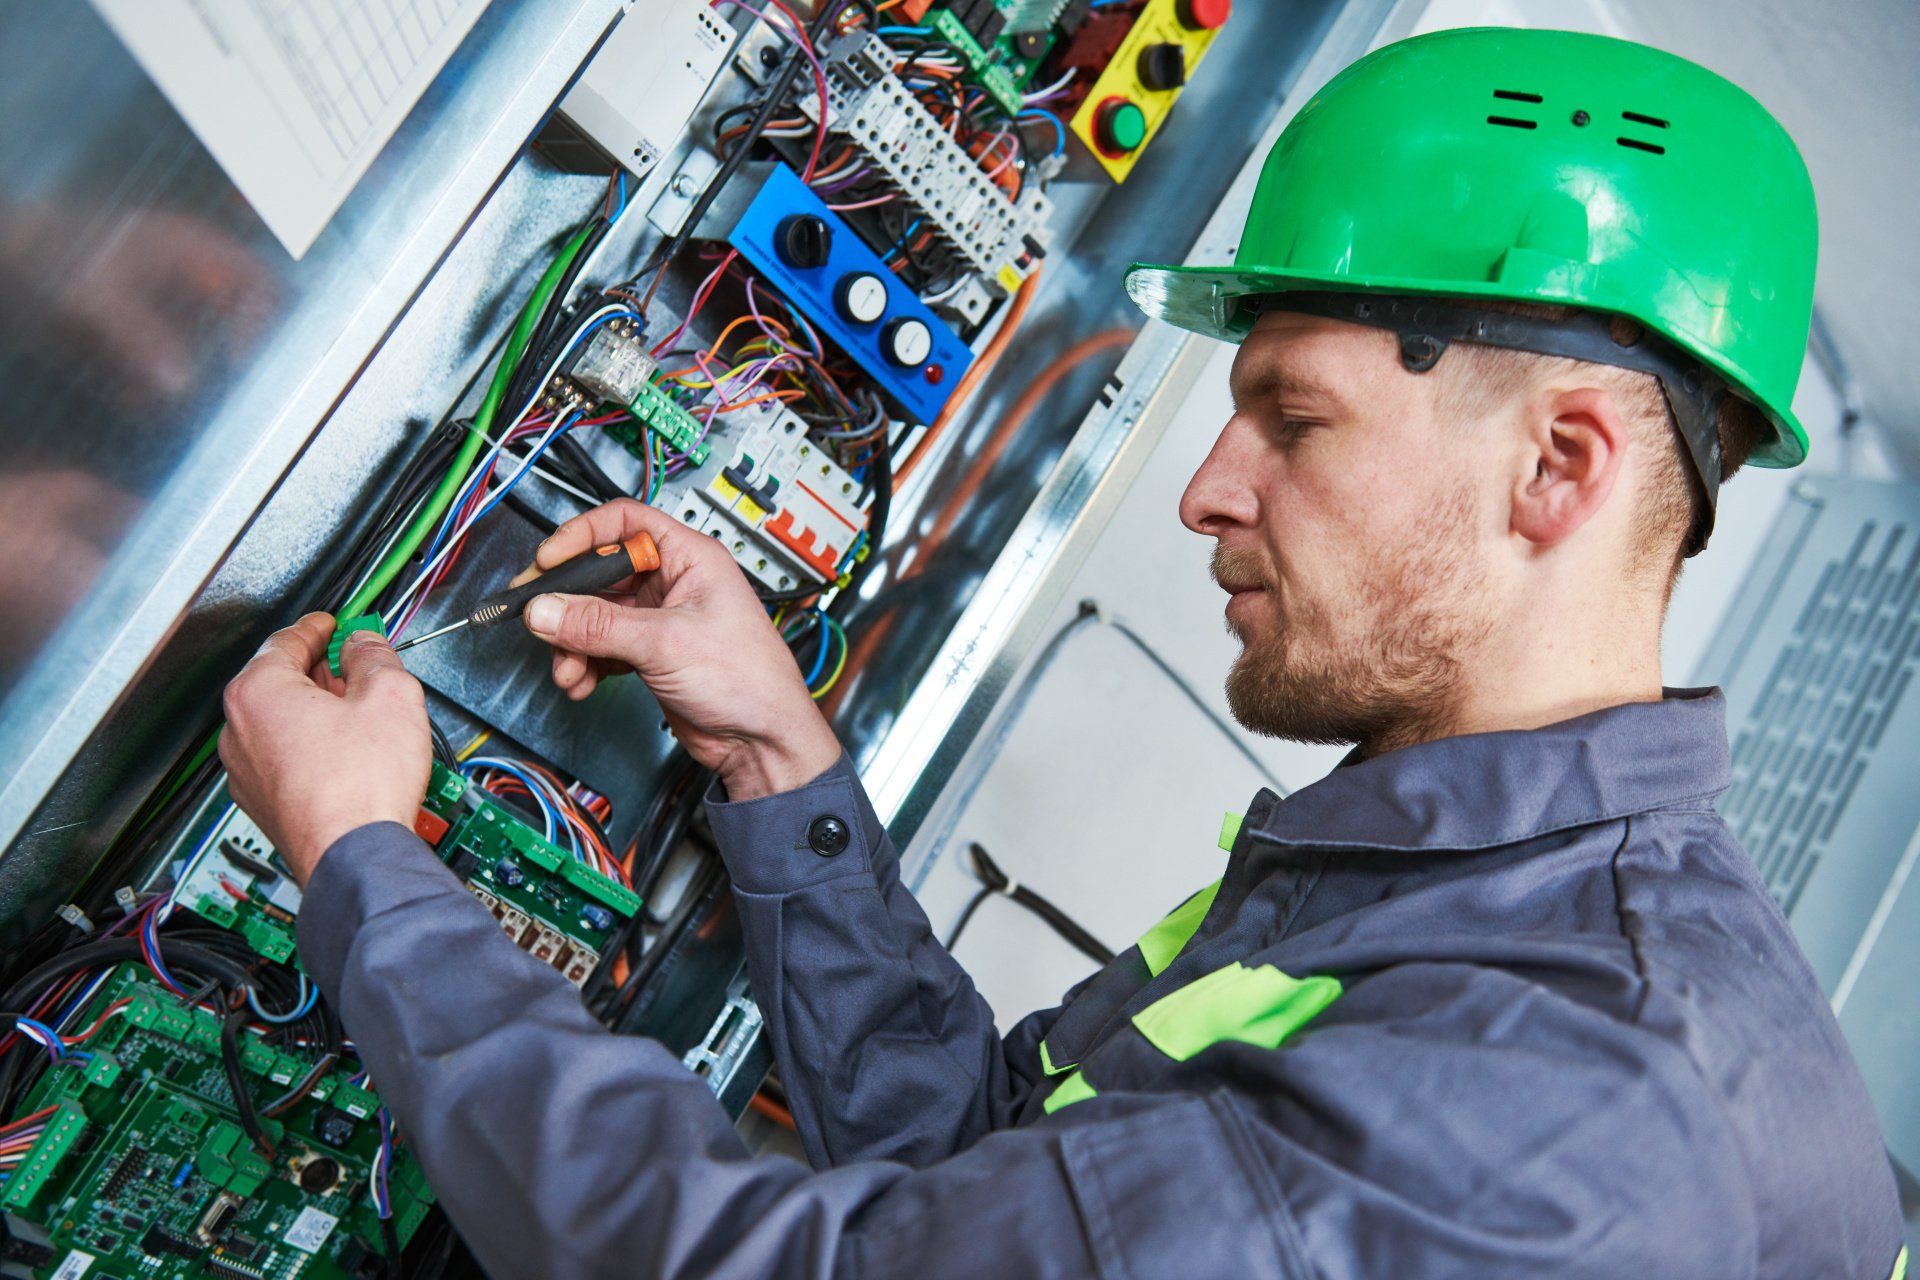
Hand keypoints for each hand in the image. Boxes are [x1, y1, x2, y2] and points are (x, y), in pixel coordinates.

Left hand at [219, 613, 431, 885]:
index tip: (333, 624)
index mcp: (258, 692)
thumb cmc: (361, 785)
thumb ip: (374, 656)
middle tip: (353, 665)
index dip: (318, 626)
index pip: (285, 640)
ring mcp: (245, 771)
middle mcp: (239, 730)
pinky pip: (282, 757)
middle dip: (319, 670)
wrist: (354, 855)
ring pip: (280, 721)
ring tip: (359, 714)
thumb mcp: (390, 694)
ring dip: (315, 711)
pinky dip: (309, 745)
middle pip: (279, 681)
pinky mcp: (262, 802)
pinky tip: (346, 753)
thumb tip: (365, 645)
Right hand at [515, 499, 840, 799]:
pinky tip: (580, 681)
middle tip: (536, 618)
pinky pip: (602, 647)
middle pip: (601, 573)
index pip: (625, 522)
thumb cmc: (749, 680)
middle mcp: (673, 583)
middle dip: (568, 601)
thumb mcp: (665, 642)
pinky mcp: (650, 654)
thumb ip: (599, 625)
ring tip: (567, 668)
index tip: (549, 561)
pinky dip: (584, 663)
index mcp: (690, 558)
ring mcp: (660, 619)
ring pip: (596, 615)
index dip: (582, 535)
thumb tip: (546, 609)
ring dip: (572, 642)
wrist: (763, 739)